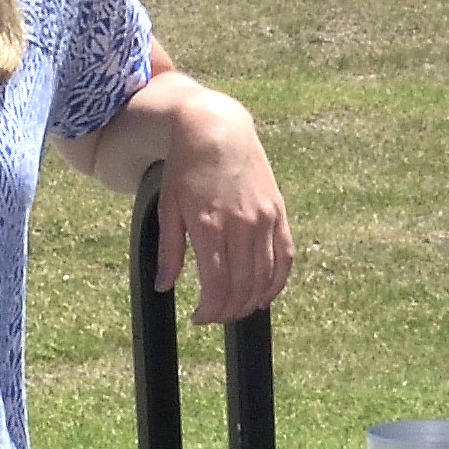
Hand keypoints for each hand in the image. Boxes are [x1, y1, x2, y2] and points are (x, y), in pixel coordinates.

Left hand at [151, 84, 292, 324]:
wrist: (217, 130)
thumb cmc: (186, 169)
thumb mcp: (168, 208)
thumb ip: (169, 251)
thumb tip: (163, 287)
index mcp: (209, 225)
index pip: (217, 285)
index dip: (210, 310)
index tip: (199, 318)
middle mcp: (241, 224)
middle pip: (242, 286)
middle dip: (229, 311)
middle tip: (216, 317)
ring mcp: (264, 219)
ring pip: (265, 276)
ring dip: (251, 301)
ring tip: (236, 309)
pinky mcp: (279, 212)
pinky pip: (285, 257)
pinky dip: (277, 281)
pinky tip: (264, 295)